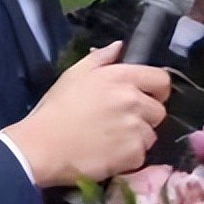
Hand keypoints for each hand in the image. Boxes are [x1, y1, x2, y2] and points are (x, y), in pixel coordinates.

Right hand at [4, 42, 169, 186]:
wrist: (42, 146)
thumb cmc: (55, 110)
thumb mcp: (74, 74)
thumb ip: (101, 58)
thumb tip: (119, 46)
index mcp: (121, 77)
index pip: (162, 79)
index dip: (157, 90)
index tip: (147, 97)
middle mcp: (133, 100)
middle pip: (158, 111)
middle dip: (145, 117)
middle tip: (121, 123)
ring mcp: (135, 128)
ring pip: (150, 135)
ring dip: (136, 139)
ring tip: (112, 140)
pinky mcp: (133, 154)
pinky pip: (141, 155)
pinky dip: (128, 157)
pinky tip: (109, 154)